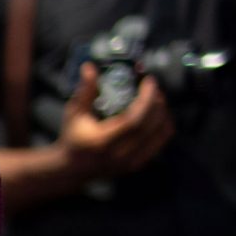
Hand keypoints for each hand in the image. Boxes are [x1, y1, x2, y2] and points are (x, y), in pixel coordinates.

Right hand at [58, 62, 174, 183]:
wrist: (72, 168)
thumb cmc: (73, 137)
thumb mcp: (75, 113)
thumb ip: (85, 91)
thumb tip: (89, 68)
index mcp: (103, 141)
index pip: (134, 120)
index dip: (146, 99)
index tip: (149, 81)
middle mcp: (119, 154)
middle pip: (151, 126)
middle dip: (157, 103)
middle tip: (153, 88)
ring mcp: (130, 162)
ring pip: (160, 134)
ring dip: (163, 113)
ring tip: (156, 100)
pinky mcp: (138, 164)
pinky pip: (160, 142)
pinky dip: (163, 126)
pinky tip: (157, 115)